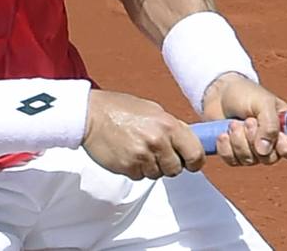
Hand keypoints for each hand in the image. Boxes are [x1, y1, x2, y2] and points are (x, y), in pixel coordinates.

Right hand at [83, 89, 205, 179]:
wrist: (91, 115)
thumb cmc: (121, 108)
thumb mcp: (153, 110)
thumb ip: (171, 127)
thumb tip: (188, 142)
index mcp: (168, 125)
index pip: (195, 154)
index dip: (195, 161)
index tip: (192, 162)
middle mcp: (158, 141)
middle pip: (176, 169)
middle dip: (170, 163)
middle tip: (159, 152)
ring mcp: (142, 156)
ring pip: (158, 174)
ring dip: (152, 166)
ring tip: (140, 149)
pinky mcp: (128, 167)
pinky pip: (141, 176)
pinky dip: (137, 169)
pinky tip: (129, 154)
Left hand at [200, 73, 286, 167]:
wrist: (219, 93)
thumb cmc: (245, 93)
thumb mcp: (263, 102)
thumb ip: (270, 124)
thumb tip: (265, 150)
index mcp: (285, 129)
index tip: (279, 140)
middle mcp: (271, 143)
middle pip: (270, 159)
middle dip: (254, 139)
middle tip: (248, 121)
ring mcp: (253, 150)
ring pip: (249, 160)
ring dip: (238, 140)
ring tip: (234, 123)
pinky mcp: (235, 154)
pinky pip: (233, 161)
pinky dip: (226, 147)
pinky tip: (223, 133)